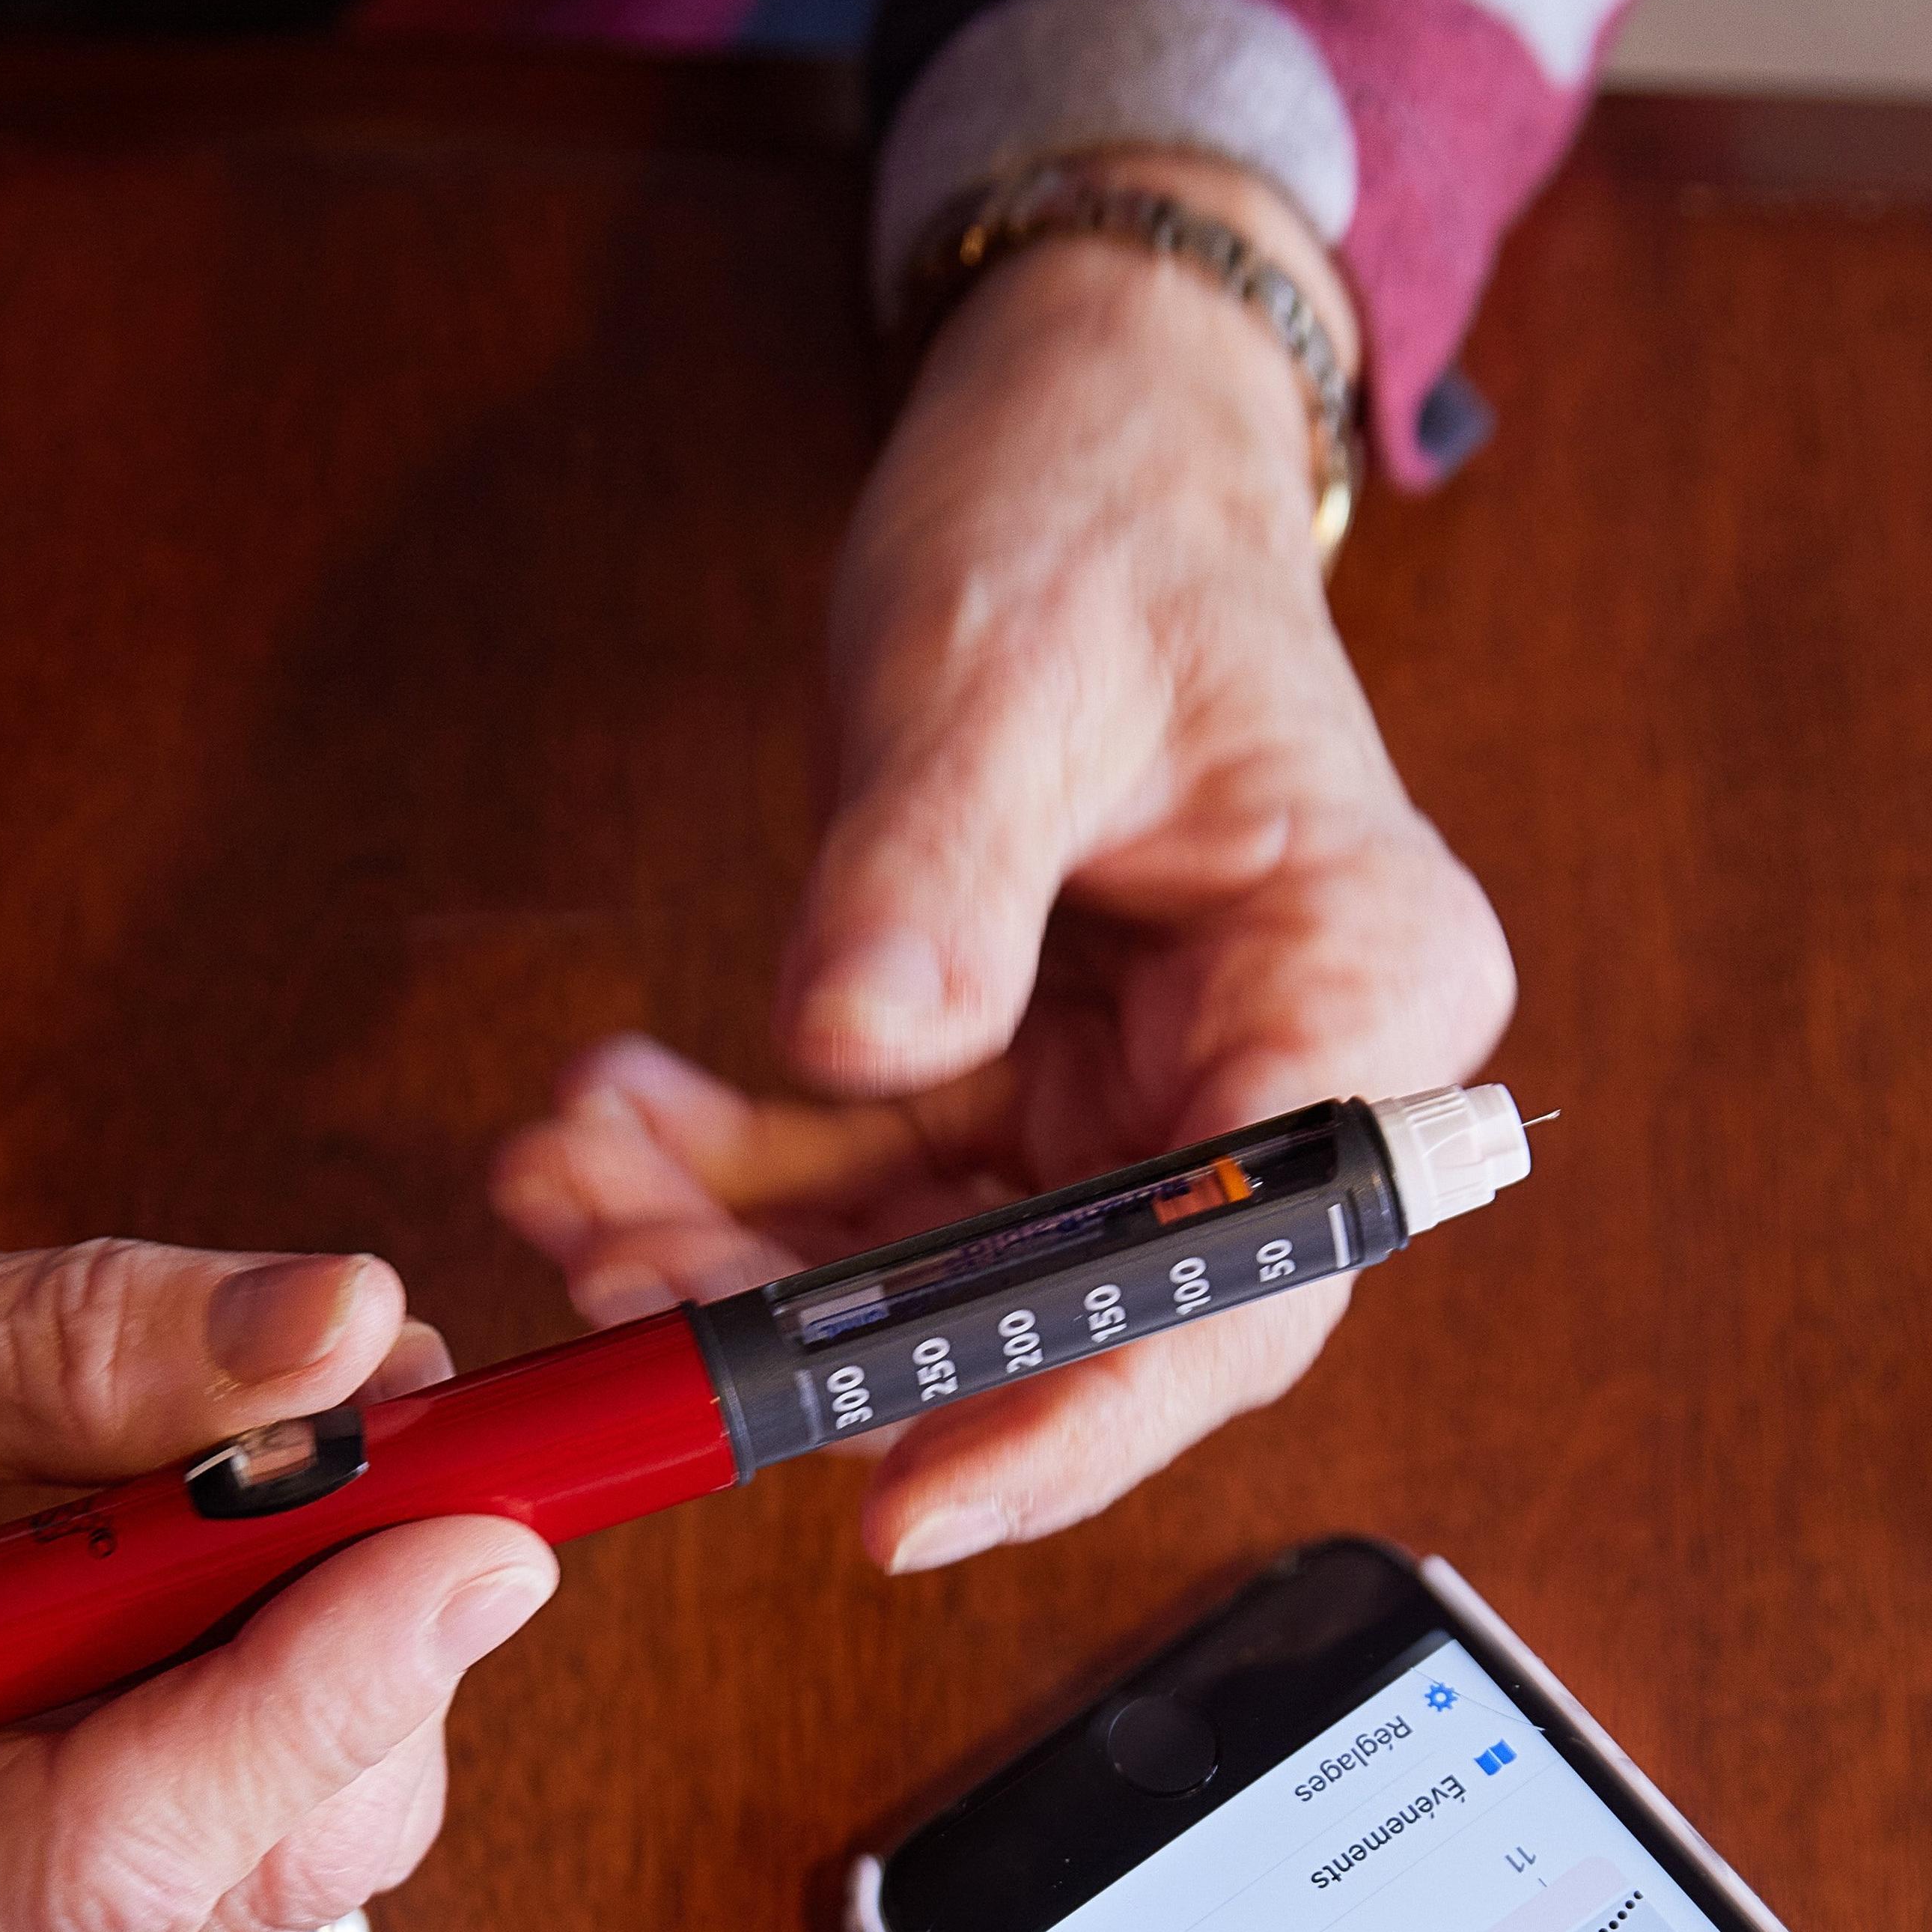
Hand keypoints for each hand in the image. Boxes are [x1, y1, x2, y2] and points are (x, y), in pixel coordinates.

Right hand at [0, 1190, 551, 1931]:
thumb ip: (80, 1344)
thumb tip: (349, 1332)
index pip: (119, 1843)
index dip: (326, 1682)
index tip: (488, 1529)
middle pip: (235, 1875)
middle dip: (358, 1654)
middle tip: (423, 1427)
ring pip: (260, 1852)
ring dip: (326, 1640)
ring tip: (288, 1437)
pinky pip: (213, 1815)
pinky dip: (265, 1658)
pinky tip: (212, 1523)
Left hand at [492, 148, 1515, 1571]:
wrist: (1081, 436)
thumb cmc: (1095, 519)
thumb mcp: (999, 670)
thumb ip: (933, 867)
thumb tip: (859, 1041)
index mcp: (1363, 987)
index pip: (1244, 1275)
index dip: (1072, 1409)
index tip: (896, 1496)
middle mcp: (1285, 1077)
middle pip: (1081, 1308)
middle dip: (837, 1334)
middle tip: (627, 1304)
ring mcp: (1158, 1096)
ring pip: (946, 1273)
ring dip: (743, 1259)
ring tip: (568, 1191)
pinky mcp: (1039, 1088)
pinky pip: (879, 1192)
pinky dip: (735, 1181)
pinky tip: (604, 1130)